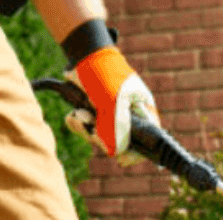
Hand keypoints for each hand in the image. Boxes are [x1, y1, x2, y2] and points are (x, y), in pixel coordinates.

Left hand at [66, 46, 158, 165]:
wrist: (83, 56)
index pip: (147, 141)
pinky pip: (86, 128)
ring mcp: (110, 115)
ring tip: (80, 113)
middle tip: (91, 125)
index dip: (136, 153)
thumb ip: (116, 128)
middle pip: (119, 143)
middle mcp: (129, 115)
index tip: (122, 160)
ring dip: (86, 128)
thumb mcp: (113, 101)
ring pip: (99, 137)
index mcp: (143, 110)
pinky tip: (74, 115)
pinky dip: (79, 124)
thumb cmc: (104, 74)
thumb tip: (116, 153)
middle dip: (101, 136)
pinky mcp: (93, 113)